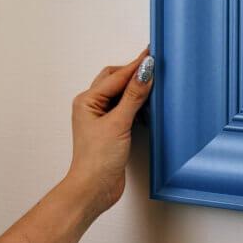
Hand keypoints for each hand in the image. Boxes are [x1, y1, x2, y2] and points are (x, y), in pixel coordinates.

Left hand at [64, 48, 154, 216]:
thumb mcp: (119, 123)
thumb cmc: (98, 159)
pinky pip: (125, 108)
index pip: (117, 76)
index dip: (136, 65)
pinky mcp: (111, 130)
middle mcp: (92, 106)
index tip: (152, 53)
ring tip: (154, 82)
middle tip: (155, 66)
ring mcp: (101, 118)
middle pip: (115, 80)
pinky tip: (148, 106)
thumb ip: (134, 96)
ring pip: (120, 94)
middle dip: (134, 73)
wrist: (94, 189)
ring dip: (136, 88)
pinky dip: (137, 104)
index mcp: (87, 100)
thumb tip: (145, 71)